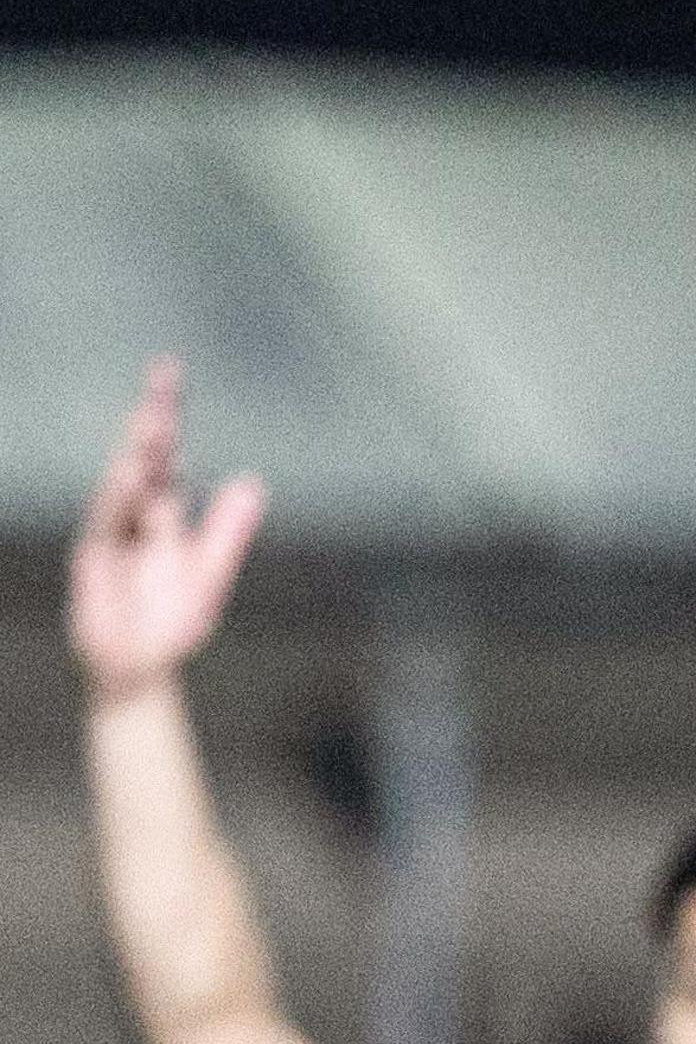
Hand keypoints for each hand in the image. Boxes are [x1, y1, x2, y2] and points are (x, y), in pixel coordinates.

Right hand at [71, 358, 265, 704]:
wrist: (142, 669)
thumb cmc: (170, 620)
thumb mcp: (211, 573)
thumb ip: (229, 531)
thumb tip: (253, 483)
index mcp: (162, 515)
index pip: (169, 458)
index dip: (170, 420)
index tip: (171, 379)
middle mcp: (134, 517)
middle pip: (146, 459)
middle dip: (155, 418)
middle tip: (165, 374)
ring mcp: (112, 535)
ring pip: (125, 484)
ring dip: (139, 451)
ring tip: (155, 417)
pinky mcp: (94, 559)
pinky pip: (108, 523)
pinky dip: (118, 497)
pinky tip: (131, 471)